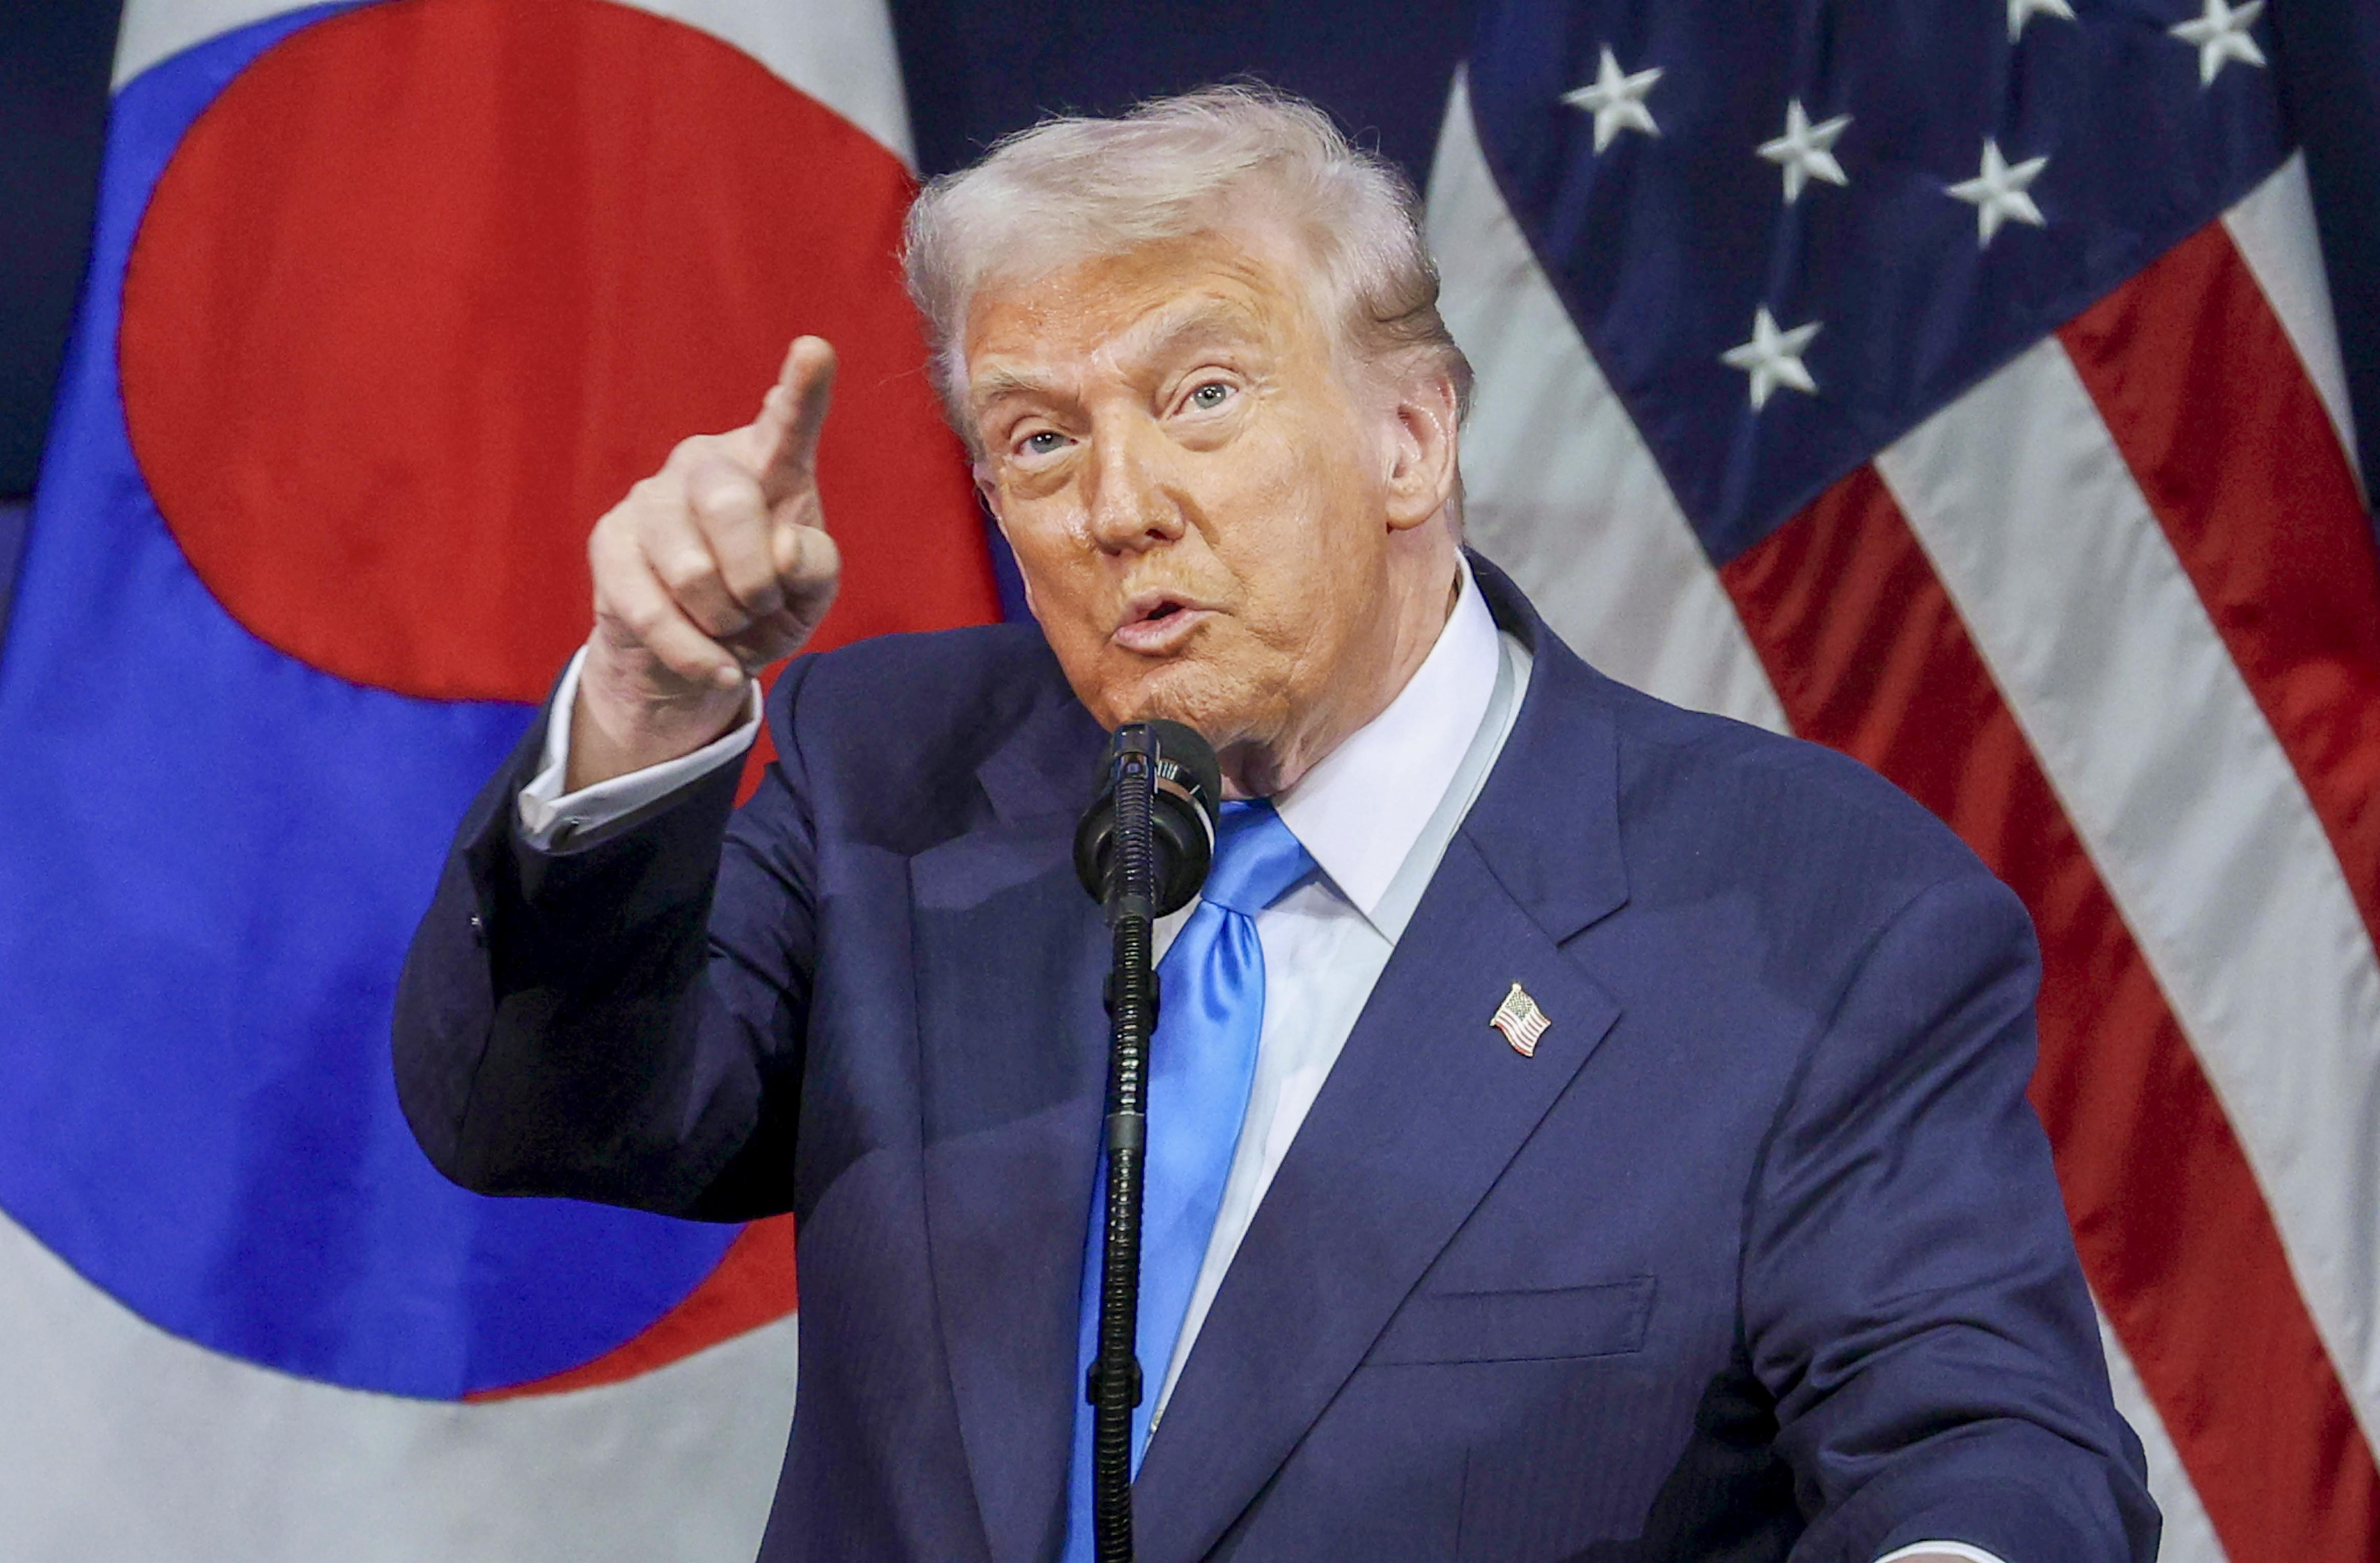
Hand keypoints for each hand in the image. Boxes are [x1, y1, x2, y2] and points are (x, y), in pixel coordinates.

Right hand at [569, 337, 841, 787]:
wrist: (700, 656)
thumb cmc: (766, 607)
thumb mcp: (809, 594)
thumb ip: (815, 566)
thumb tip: (780, 551)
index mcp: (769, 464)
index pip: (787, 422)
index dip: (803, 389)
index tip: (815, 349)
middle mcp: (705, 463)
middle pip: (731, 505)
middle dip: (756, 580)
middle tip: (761, 606)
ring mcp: (650, 498)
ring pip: (691, 569)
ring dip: (726, 621)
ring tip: (732, 627)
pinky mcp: (610, 543)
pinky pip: (653, 611)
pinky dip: (697, 653)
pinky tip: (717, 664)